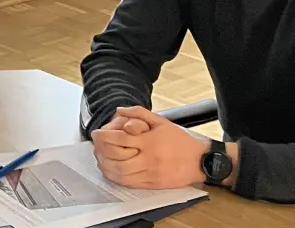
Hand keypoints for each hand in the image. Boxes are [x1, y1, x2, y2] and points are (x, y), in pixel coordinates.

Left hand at [90, 106, 207, 189]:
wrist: (199, 161)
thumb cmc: (180, 141)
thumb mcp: (161, 121)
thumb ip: (139, 113)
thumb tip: (119, 110)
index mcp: (150, 142)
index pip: (120, 140)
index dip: (104, 136)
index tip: (96, 134)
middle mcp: (149, 159)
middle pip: (117, 159)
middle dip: (101, 153)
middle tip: (95, 147)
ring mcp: (150, 173)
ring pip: (121, 174)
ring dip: (106, 167)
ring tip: (100, 159)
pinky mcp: (152, 185)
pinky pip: (129, 183)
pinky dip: (116, 178)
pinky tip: (111, 171)